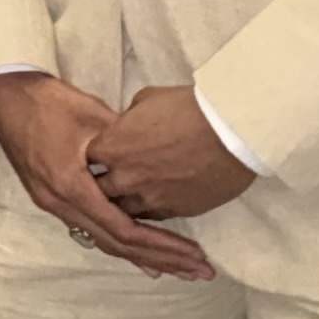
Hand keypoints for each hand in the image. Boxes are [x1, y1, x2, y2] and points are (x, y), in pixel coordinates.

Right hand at [0, 70, 215, 278]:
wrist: (3, 94)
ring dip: (142, 257)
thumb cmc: (48, 102)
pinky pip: (90, 230)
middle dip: (160, 259)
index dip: (161, 245)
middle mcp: (59, 203)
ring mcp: (52, 203)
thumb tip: (160, 165)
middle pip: (116, 244)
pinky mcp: (51, 197)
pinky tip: (141, 259)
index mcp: (70, 186)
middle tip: (199, 271)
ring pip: (103, 241)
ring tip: (177, 269)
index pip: (123, 229)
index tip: (193, 254)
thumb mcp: (95, 119)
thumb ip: (126, 149)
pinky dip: (120, 244)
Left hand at [87, 82, 257, 223]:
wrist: (231, 132)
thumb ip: (127, 120)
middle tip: (111, 180)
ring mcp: (150, 198)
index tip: (99, 155)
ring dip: (125, 203)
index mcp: (111, 148)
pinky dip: (151, 210)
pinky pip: (153, 217)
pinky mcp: (176, 210)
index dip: (93, 157)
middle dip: (102, 185)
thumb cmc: (187, 108)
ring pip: (125, 211)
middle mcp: (125, 177)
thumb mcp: (146, 101)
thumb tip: (127, 127)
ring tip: (133, 195)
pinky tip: (155, 202)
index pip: (87, 159)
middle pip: (100, 190)